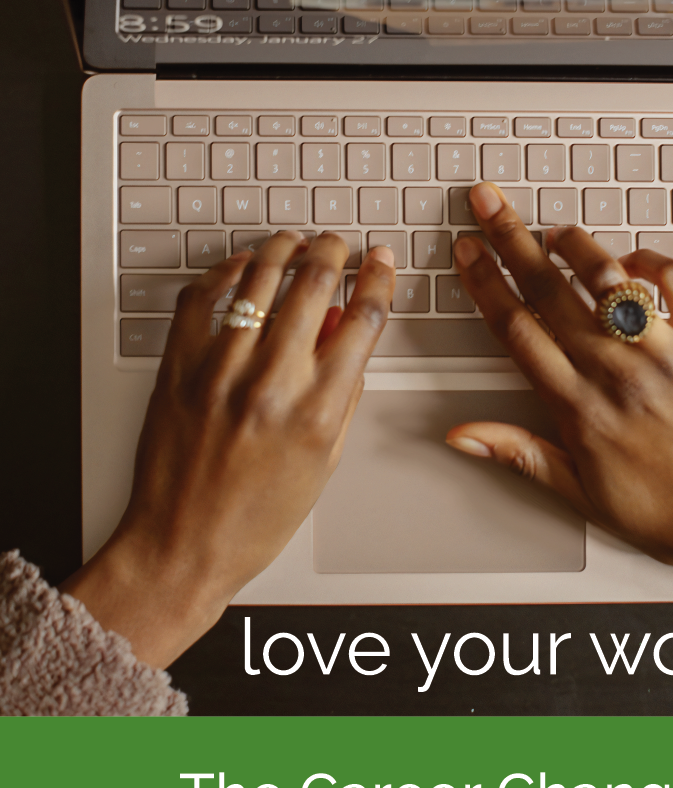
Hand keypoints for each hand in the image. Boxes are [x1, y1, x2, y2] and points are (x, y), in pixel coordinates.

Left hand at [61, 233, 395, 667]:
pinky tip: (242, 266)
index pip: (363, 320)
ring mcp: (220, 370)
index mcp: (318, 410)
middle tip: (337, 244)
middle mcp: (271, 383)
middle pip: (314, 284)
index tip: (380, 263)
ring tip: (294, 241)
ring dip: (283, 248)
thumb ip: (343, 393)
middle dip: (333, 252)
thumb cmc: (255, 517)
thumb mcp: (325, 461)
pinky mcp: (178, 367)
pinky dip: (225, 271)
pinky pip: (201, 297)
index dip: (378, 280)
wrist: (183, 545)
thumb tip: (350, 336)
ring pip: (259, 278)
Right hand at [445, 183, 672, 599]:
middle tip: (489, 203)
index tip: (469, 254)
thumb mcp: (582, 494)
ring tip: (554, 228)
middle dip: (511, 241)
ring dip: (575, 245)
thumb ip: (520, 454)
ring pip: (607, 280)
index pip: (517, 330)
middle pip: (549, 290)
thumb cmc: (669, 512)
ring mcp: (665, 353)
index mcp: (580, 410)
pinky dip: (650, 261)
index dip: (485, 285)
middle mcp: (617, 374)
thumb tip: (463, 436)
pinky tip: (632, 259)